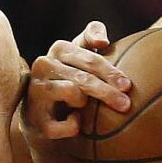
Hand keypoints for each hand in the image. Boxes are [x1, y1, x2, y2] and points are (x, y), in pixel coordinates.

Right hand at [21, 21, 131, 144]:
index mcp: (59, 49)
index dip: (110, 73)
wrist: (43, 113)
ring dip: (84, 103)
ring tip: (86, 107)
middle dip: (107, 92)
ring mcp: (36, 91)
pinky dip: (71, 126)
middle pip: (83, 78)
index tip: (127, 86)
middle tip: (126, 105)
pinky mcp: (34, 118)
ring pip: (71, 93)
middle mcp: (43, 66)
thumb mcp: (80, 54)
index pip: (90, 59)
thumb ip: (92, 36)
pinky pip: (60, 125)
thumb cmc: (71, 78)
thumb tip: (102, 41)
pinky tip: (76, 122)